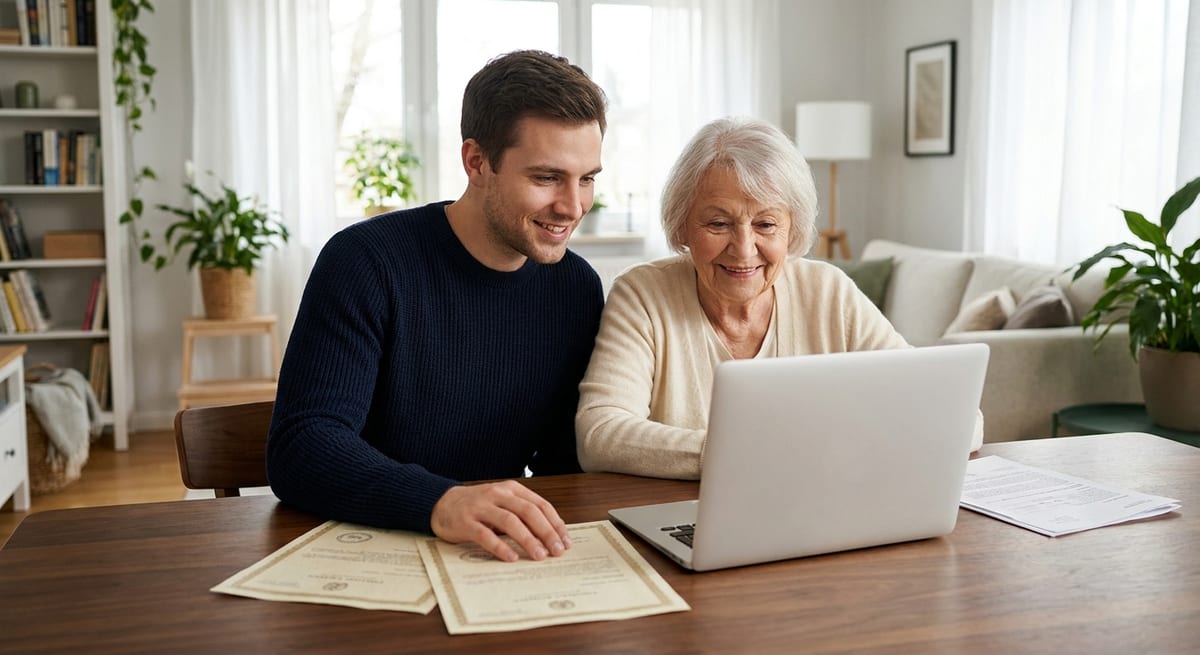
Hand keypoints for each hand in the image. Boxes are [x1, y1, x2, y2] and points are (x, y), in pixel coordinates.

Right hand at [430, 480, 571, 562]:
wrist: (441, 503)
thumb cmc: (478, 507)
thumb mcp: (503, 504)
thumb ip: (523, 514)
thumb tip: (551, 535)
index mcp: (511, 489)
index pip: (540, 504)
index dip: (555, 523)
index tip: (565, 541)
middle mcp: (498, 495)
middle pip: (528, 511)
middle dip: (546, 532)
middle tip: (557, 550)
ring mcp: (481, 507)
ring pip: (509, 521)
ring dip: (527, 539)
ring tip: (539, 555)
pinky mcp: (465, 522)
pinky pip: (485, 534)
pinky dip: (500, 546)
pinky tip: (511, 557)